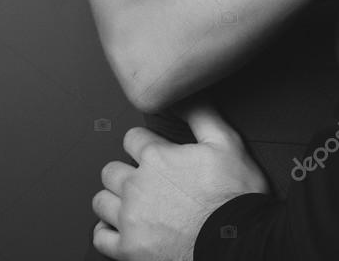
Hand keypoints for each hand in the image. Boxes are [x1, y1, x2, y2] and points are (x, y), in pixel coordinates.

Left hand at [91, 101, 271, 260]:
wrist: (238, 242)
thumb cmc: (234, 195)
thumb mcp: (226, 142)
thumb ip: (201, 114)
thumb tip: (186, 93)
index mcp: (156, 157)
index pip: (131, 138)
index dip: (143, 141)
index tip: (152, 150)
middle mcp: (137, 186)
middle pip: (111, 170)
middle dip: (124, 170)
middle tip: (143, 178)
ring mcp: (130, 220)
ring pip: (100, 201)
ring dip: (113, 199)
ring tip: (131, 202)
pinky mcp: (129, 250)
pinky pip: (100, 237)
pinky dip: (107, 231)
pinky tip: (121, 227)